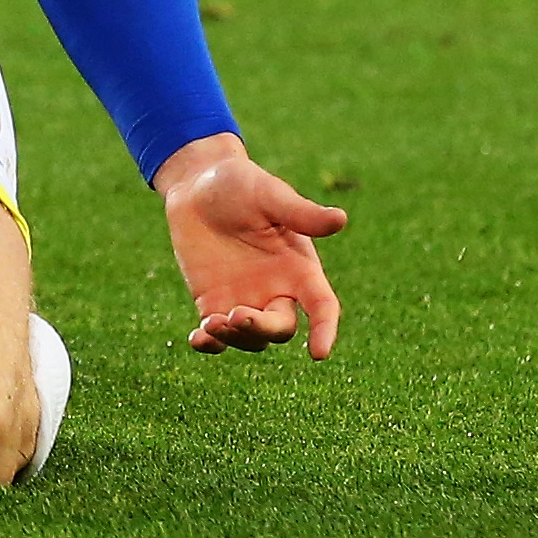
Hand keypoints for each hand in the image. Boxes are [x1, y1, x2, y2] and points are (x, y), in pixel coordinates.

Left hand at [153, 132, 344, 357]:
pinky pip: (216, 336)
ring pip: (250, 338)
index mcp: (299, 267)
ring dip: (234, 338)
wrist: (198, 183)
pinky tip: (197, 339)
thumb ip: (301, 213)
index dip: (325, 330)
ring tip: (211, 323)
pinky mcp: (212, 303)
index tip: (319, 354)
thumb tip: (341, 219)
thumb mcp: (271, 195)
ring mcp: (244, 300)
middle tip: (237, 315)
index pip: (322, 306)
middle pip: (281, 328)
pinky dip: (210, 344)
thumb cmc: (241, 184)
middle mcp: (276, 290)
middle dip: (263, 329)